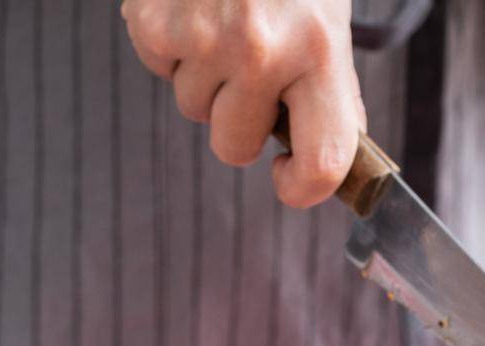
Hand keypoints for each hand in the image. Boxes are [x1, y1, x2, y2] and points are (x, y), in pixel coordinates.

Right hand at [122, 0, 363, 207]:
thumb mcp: (329, 21)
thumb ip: (330, 90)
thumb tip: (325, 159)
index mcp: (321, 55)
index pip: (322, 162)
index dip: (303, 189)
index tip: (288, 179)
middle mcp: (263, 52)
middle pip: (234, 148)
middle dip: (239, 121)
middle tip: (252, 71)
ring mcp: (205, 38)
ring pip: (192, 110)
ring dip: (205, 79)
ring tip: (225, 23)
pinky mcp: (154, 21)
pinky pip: (159, 68)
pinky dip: (172, 45)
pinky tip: (194, 8)